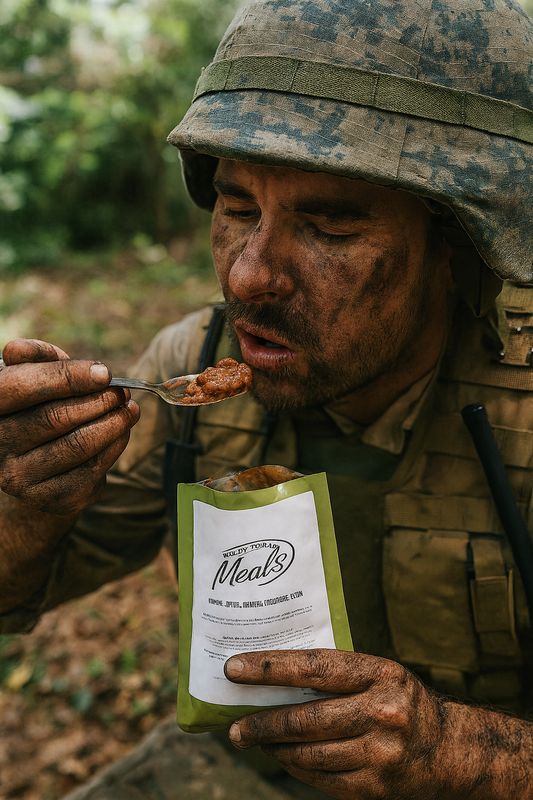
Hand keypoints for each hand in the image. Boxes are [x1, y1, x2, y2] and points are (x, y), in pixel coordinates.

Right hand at [0, 338, 139, 516]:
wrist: (40, 466)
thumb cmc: (42, 408)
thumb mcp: (38, 378)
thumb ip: (34, 358)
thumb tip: (17, 350)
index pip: (21, 387)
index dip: (66, 378)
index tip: (104, 373)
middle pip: (54, 417)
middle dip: (98, 402)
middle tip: (123, 393)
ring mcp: (18, 477)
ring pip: (77, 444)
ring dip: (113, 423)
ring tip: (130, 409)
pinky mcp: (48, 498)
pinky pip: (90, 469)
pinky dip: (114, 446)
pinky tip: (122, 432)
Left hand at [224, 649, 453, 799]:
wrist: (449, 748)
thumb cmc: (400, 700)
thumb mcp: (379, 673)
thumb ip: (337, 675)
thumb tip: (273, 677)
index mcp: (381, 674)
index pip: (314, 668)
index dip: (270, 668)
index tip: (234, 669)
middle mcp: (383, 713)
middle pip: (306, 719)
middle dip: (262, 723)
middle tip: (234, 727)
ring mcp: (380, 754)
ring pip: (309, 754)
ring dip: (275, 748)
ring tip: (254, 740)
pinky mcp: (375, 788)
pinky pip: (321, 779)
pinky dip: (296, 768)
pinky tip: (283, 757)